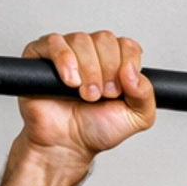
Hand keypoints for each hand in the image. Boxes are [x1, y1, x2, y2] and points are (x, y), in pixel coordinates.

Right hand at [18, 30, 155, 159]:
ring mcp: (66, 52)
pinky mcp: (41, 56)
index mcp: (115, 61)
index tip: (118, 91)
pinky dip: (65, 60)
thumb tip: (133, 71)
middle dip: (106, 70)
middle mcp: (92, 52)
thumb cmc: (95, 129)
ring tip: (84, 94)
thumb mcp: (135, 118)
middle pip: (105, 39)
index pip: (127, 45)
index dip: (125, 66)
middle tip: (99, 96)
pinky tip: (70, 81)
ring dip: (87, 69)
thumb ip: (145, 94)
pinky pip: (54, 42)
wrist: (66, 145)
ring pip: (81, 40)